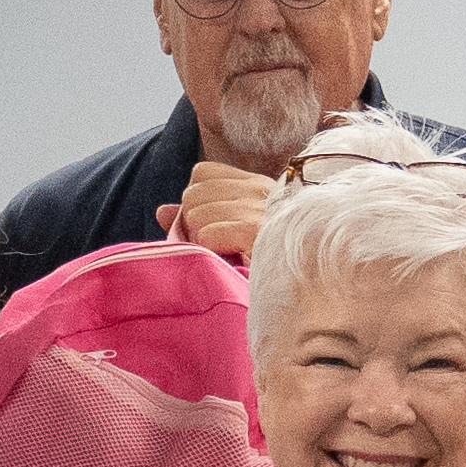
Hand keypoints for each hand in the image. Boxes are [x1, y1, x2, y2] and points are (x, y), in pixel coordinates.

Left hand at [160, 163, 278, 259]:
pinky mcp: (256, 231)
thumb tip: (162, 211)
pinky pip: (208, 233)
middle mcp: (259, 190)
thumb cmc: (265, 266)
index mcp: (257, 186)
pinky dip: (211, 251)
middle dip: (192, 225)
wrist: (303, 294)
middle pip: (192, 193)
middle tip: (213, 250)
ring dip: (201, 242)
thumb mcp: (230, 236)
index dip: (194, 202)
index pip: (202, 172)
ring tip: (225, 257)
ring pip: (196, 214)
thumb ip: (196, 219)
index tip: (206, 230)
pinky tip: (230, 261)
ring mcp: (260, 208)